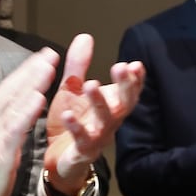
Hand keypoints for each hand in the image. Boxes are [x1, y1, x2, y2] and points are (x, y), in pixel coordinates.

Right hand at [0, 48, 58, 195]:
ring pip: (14, 102)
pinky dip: (27, 110)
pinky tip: (39, 98)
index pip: (9, 87)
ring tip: (49, 67)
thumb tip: (25, 104)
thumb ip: (9, 121)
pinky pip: (15, 127)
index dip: (27, 70)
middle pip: (12, 89)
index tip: (43, 56)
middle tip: (50, 53)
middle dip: (32, 69)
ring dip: (32, 82)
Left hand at [43, 34, 144, 194]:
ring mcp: (98, 137)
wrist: (59, 158)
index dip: (135, 79)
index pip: (129, 90)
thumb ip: (79, 65)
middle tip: (121, 67)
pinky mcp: (82, 151)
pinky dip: (76, 127)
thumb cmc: (71, 122)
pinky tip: (68, 115)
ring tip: (92, 84)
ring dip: (100, 102)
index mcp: (110, 104)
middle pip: (123, 103)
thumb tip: (86, 37)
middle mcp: (109, 121)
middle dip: (125, 86)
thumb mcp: (72, 89)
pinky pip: (82, 139)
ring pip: (105, 120)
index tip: (136, 64)